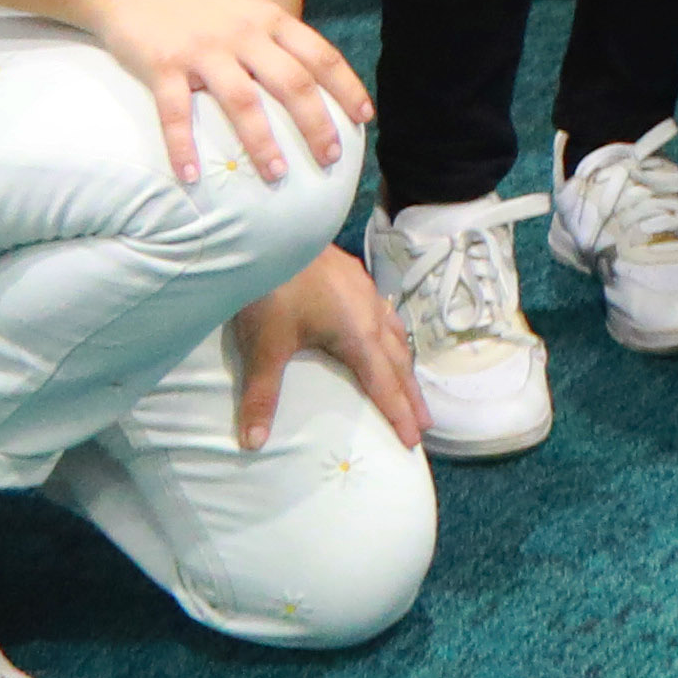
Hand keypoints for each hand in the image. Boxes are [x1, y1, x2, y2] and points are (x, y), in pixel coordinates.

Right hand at [77, 0, 377, 181]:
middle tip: (330, 159)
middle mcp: (243, 33)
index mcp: (268, 18)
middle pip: (293, 83)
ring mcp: (203, 49)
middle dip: (317, 125)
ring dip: (262, 144)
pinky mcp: (163, 64)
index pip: (320, 55)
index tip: (365, 117)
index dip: (346, 87)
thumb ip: (270, 33)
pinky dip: (184, 148)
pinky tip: (192, 179)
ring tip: (277, 176)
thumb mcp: (241, 2)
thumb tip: (301, 70)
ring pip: (243, 103)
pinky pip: (176, 114)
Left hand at [228, 241, 427, 453]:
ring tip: (408, 382)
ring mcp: (364, 290)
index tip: (414, 441)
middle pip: (400, 361)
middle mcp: (371, 313)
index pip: (385, 384)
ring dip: (403, 363)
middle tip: (425, 422)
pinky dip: (390, 334)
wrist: (272, 233)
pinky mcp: (352, 274)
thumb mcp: (265, 347)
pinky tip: (378, 331)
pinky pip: (383, 312)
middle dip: (411, 394)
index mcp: (359, 335)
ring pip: (395, 333)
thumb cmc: (272, 289)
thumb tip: (252, 443)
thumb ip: (261, 396)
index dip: (399, 414)